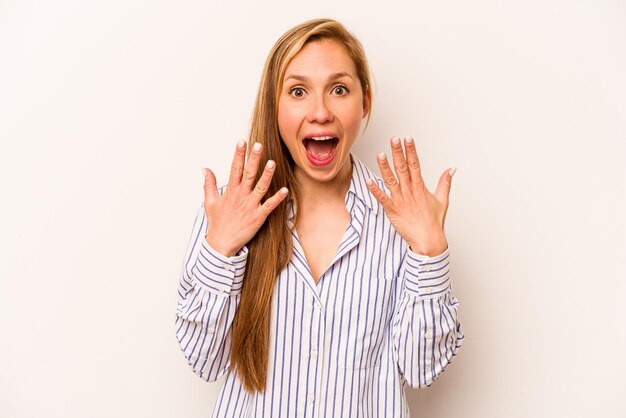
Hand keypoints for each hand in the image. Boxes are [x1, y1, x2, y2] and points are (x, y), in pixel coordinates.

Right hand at [202, 141, 288, 256]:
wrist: (221, 243)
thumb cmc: (217, 223)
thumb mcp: (209, 201)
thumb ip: (209, 183)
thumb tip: (205, 168)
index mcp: (230, 191)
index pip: (234, 168)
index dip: (239, 155)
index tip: (242, 142)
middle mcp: (241, 196)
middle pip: (248, 174)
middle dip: (253, 159)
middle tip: (258, 145)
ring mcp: (250, 206)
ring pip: (260, 187)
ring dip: (267, 175)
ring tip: (272, 162)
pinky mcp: (258, 217)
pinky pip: (269, 206)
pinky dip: (277, 198)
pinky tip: (284, 190)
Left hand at [365, 136, 454, 256]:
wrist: (428, 241)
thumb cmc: (434, 222)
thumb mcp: (443, 200)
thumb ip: (445, 182)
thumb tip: (451, 169)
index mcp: (420, 187)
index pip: (416, 164)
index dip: (411, 151)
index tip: (408, 139)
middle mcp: (410, 191)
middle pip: (403, 168)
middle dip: (398, 152)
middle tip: (394, 139)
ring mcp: (400, 200)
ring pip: (391, 180)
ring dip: (385, 167)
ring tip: (381, 154)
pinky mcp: (392, 210)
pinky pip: (382, 198)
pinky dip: (375, 190)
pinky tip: (368, 180)